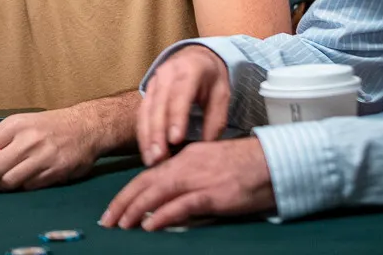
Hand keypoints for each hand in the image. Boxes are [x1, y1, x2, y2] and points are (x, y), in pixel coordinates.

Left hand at [0, 109, 97, 190]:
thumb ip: (0, 139)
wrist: (86, 127)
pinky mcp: (53, 173)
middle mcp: (26, 141)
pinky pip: (26, 187)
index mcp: (15, 125)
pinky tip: (15, 184)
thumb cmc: (49, 125)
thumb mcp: (22, 122)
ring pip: (7, 182)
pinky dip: (17, 188)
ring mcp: (41, 158)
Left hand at [100, 138, 275, 230]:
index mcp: (186, 156)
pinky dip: (163, 216)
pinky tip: (151, 226)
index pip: (150, 174)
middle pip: (146, 182)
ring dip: (136, 210)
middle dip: (123, 202)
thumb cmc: (246, 167)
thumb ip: (189, 179)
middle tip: (107, 221)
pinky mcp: (213, 194)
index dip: (129, 192)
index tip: (115, 208)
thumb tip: (168, 200)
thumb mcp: (210, 166)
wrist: (275, 161)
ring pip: (158, 193)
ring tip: (121, 226)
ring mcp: (199, 178)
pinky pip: (182, 206)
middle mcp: (187, 163)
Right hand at [137, 45, 229, 166]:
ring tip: (151, 160)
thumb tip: (207, 146)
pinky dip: (143, 134)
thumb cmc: (211, 78)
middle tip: (159, 158)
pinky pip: (141, 114)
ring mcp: (153, 82)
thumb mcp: (221, 94)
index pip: (180, 95)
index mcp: (189, 70)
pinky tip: (147, 151)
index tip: (175, 140)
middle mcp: (166, 74)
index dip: (176, 117)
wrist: (196, 56)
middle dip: (157, 134)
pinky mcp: (146, 92)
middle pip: (158, 105)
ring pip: (146, 111)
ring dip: (147, 137)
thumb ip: (215, 119)